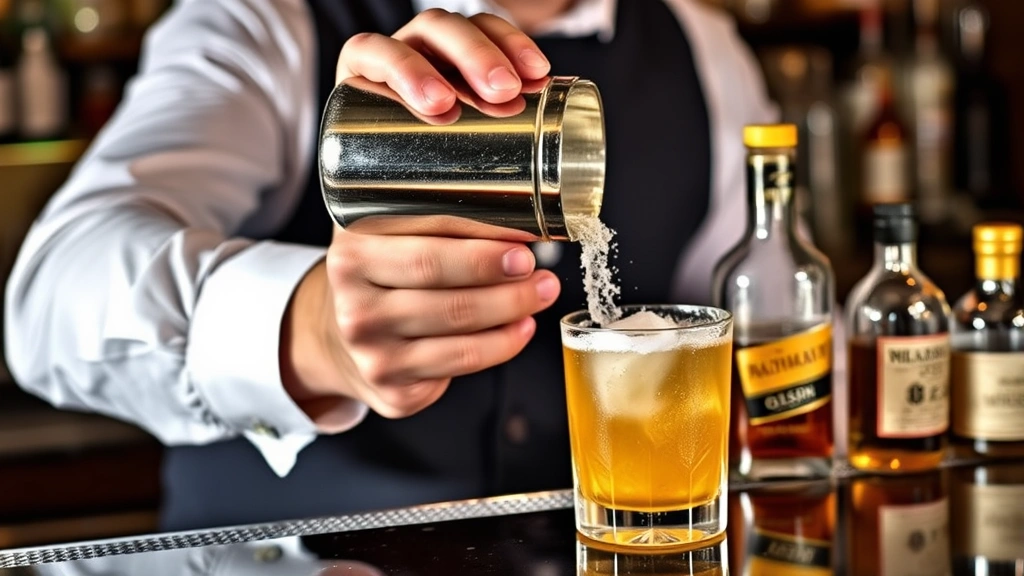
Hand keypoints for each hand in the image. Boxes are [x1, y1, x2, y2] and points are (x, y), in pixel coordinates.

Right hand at [280, 11, 558, 424]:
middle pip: (437, 280)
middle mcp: (352, 295)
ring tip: (544, 292)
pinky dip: (499, 345)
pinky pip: (456, 365)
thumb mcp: (385, 232)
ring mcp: (369, 345)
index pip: (420, 237)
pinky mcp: (389, 384)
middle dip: (499, 271)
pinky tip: (521, 327)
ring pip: (454, 326)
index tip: (526, 232)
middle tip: (539, 263)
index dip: (479, 236)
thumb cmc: (382, 274)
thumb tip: (522, 185)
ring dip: (511, 308)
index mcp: (353, 246)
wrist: (336, 337)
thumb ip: (428, 206)